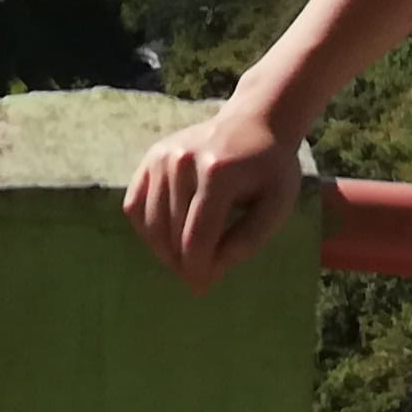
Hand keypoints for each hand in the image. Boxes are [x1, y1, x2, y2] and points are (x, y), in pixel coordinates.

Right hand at [125, 98, 308, 289]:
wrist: (254, 123)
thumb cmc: (270, 169)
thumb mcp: (278, 205)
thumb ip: (248, 240)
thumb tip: (213, 267)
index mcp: (218, 174)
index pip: (195, 237)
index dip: (197, 270)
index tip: (203, 288)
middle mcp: (183, 161)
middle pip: (171, 233)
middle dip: (183, 264)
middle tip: (198, 278)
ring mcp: (162, 156)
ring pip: (150, 223)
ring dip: (164, 251)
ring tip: (184, 261)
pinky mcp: (151, 157)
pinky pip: (134, 205)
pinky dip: (146, 230)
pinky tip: (166, 239)